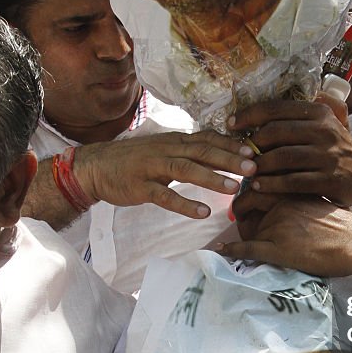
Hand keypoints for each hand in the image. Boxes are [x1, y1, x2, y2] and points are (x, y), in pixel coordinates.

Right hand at [72, 130, 256, 218]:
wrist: (96, 166)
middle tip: (254, 168)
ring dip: (212, 178)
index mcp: (175, 140)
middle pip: (202, 151)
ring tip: (235, 189)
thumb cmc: (136, 160)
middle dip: (230, 160)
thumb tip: (221, 154)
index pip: (208, 139)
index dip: (231, 145)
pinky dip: (185, 204)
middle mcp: (167, 149)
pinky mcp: (141, 186)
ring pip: (187, 169)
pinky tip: (202, 213)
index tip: (254, 152)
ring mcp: (153, 167)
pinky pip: (165, 195)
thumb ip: (190, 151)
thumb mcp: (165, 149)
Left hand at [221, 196, 351, 278]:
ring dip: (240, 232)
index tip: (248, 198)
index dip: (249, 192)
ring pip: (246, 226)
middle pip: (248, 201)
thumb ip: (297, 196)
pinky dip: (232, 251)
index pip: (259, 183)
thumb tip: (283, 199)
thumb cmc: (343, 223)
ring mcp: (277, 228)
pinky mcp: (277, 250)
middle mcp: (280, 204)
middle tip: (240, 217)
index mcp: (292, 189)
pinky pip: (247, 250)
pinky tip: (222, 251)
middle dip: (240, 209)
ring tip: (238, 237)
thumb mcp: (317, 199)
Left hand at [228, 99, 351, 208]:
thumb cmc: (335, 148)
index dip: (249, 115)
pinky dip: (272, 185)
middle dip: (252, 143)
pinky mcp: (330, 180)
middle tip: (238, 153)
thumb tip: (261, 105)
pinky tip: (259, 187)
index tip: (230, 124)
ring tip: (246, 171)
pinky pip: (292, 182)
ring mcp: (328, 156)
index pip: (276, 108)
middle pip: (276, 132)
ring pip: (282, 157)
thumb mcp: (326, 123)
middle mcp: (325, 131)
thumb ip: (301, 114)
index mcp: (319, 113)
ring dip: (259, 166)